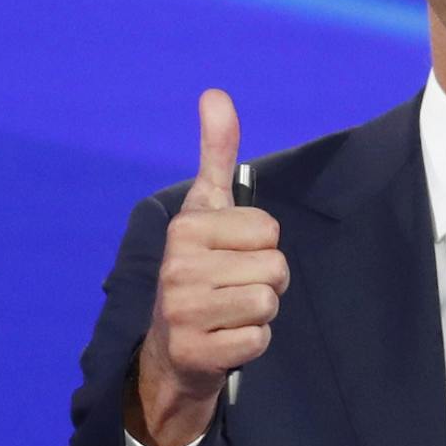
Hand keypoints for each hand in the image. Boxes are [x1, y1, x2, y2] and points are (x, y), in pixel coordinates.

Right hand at [130, 89, 286, 445]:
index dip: (262, 247)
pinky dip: (251, 343)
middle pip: (275, 268)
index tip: (233, 257)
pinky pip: (259, 340)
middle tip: (234, 289)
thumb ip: (216, 154)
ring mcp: (183, 312)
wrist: (170, 351)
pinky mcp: (195, 352)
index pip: (270, 231)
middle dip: (266, 281)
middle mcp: (177, 267)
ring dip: (260, 313)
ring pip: (268, 302)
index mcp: (186, 228)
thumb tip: (215, 93)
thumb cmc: (199, 269)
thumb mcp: (206, 210)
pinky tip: (226, 340)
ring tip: (230, 313)